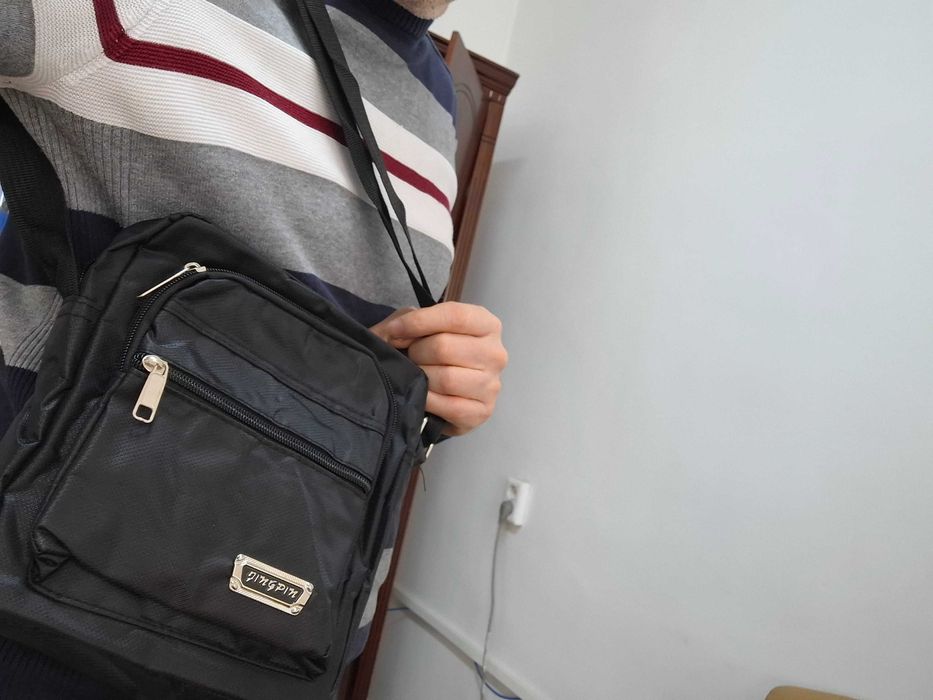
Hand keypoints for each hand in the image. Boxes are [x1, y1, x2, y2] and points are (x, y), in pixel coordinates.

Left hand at [370, 302, 507, 435]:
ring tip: (418, 375)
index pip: (455, 316)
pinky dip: (428, 401)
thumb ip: (407, 320)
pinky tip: (424, 395)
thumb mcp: (420, 327)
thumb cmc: (432, 352)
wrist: (441, 391)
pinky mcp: (483, 411)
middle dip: (417, 353)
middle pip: (445, 347)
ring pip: (446, 379)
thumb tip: (395, 332)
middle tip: (411, 357)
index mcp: (486, 324)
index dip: (419, 321)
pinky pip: (449, 406)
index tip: (395, 330)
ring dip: (422, 377)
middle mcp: (495, 353)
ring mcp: (492, 385)